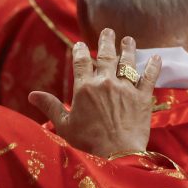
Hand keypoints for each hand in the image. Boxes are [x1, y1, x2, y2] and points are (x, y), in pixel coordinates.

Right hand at [28, 28, 160, 156]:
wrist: (117, 156)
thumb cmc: (87, 143)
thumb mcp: (64, 125)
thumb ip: (50, 106)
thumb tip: (32, 94)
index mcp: (84, 87)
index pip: (81, 61)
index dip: (80, 50)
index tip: (80, 44)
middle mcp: (105, 82)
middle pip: (106, 55)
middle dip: (107, 41)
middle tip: (108, 31)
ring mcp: (125, 88)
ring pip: (127, 62)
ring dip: (128, 49)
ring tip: (129, 40)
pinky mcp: (142, 98)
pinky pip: (149, 77)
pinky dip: (153, 66)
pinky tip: (156, 57)